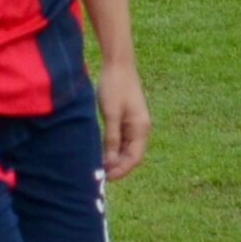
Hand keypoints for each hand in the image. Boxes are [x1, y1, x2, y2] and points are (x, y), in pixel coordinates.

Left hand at [97, 56, 149, 180]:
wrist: (117, 63)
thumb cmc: (114, 86)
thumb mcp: (111, 114)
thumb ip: (112, 138)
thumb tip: (111, 162)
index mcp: (141, 128)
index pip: (134, 158)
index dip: (121, 170)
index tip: (106, 178)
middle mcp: (140, 127)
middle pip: (131, 155)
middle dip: (118, 167)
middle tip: (100, 175)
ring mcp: (134, 123)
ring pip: (126, 148)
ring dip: (115, 159)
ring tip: (99, 166)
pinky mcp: (126, 117)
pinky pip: (122, 139)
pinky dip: (113, 148)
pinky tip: (101, 151)